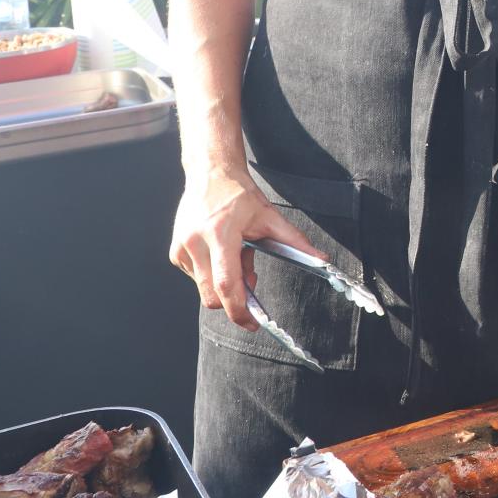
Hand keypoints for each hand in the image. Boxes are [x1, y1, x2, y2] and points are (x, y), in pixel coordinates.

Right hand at [170, 167, 323, 329]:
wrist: (211, 174)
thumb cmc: (238, 195)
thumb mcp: (269, 216)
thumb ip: (294, 242)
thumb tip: (321, 258)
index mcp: (219, 234)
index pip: (226, 283)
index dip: (238, 309)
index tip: (251, 323)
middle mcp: (195, 243)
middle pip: (212, 295)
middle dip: (234, 299)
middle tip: (251, 277)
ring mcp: (182, 249)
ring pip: (205, 289)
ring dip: (225, 283)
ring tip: (237, 254)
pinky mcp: (176, 253)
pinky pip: (197, 278)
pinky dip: (213, 274)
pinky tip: (223, 252)